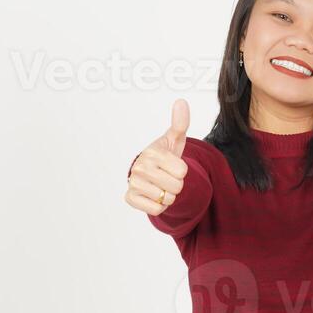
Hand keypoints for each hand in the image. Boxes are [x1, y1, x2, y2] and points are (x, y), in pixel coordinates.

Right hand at [124, 99, 190, 215]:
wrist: (148, 171)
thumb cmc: (164, 155)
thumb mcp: (174, 139)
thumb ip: (180, 122)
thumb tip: (181, 101)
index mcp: (152, 153)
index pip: (182, 172)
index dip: (182, 171)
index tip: (172, 165)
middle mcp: (139, 167)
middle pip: (176, 187)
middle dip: (176, 184)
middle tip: (167, 176)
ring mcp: (133, 183)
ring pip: (167, 199)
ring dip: (168, 196)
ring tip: (161, 185)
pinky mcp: (129, 198)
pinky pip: (156, 210)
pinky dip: (159, 206)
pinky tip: (153, 195)